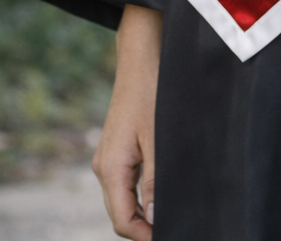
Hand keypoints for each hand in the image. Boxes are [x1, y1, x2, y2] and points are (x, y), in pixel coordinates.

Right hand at [92, 5, 162, 239]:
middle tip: (176, 226)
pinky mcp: (116, 149)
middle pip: (120, 213)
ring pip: (122, 199)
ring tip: (172, 214)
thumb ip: (156, 181)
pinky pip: (125, 183)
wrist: (141, 57)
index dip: (144, 235)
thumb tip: (154, 217)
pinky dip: (140, 194)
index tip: (172, 233)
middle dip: (143, 227)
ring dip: (143, 212)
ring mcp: (108, 157)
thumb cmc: (152, 93)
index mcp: (111, 168)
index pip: (122, 220)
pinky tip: (161, 193)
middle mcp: (104, 167)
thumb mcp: (159, 139)